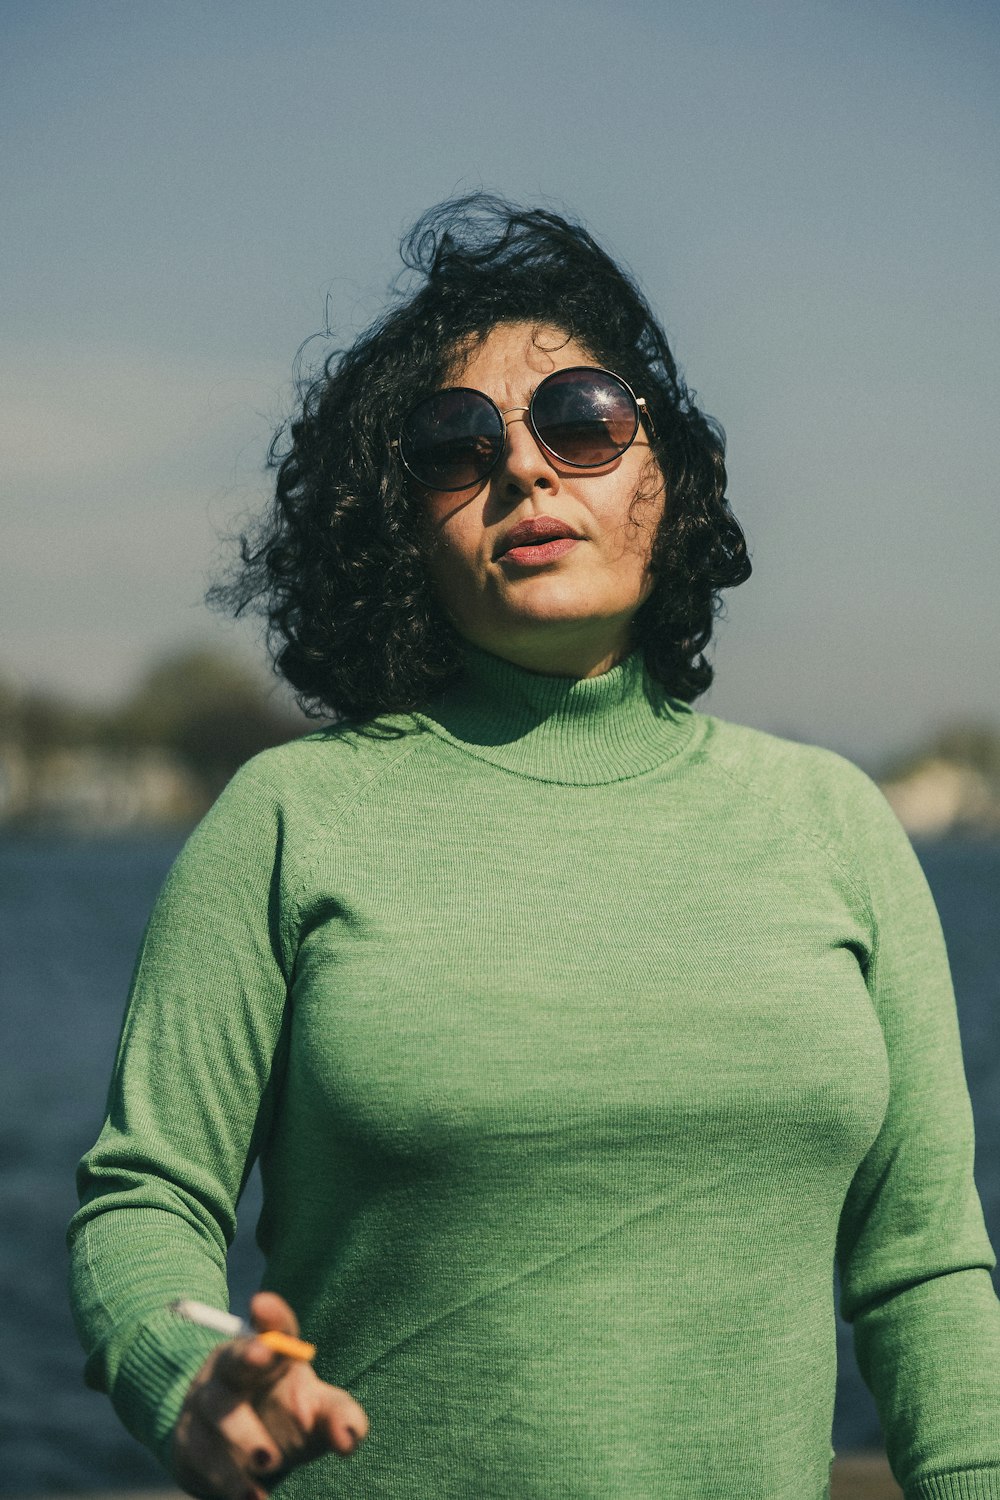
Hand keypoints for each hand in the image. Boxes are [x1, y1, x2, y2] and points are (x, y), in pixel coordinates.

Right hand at [172, 1292, 368, 1499]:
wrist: (237, 1457)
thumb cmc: (287, 1418)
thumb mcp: (318, 1413)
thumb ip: (342, 1417)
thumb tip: (348, 1438)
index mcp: (270, 1354)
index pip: (274, 1328)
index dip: (270, 1317)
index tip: (263, 1303)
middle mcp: (232, 1370)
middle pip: (234, 1357)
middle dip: (246, 1353)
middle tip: (263, 1352)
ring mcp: (205, 1402)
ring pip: (216, 1409)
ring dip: (242, 1435)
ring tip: (270, 1463)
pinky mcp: (188, 1441)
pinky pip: (201, 1454)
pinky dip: (227, 1478)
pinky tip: (253, 1498)